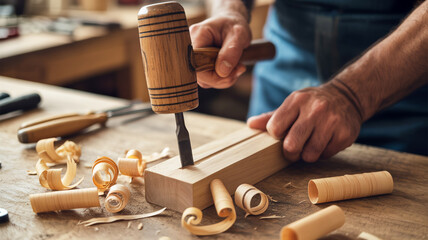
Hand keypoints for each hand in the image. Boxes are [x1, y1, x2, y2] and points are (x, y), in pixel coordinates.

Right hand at [189, 9, 250, 88]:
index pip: (196, 63)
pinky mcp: (199, 64)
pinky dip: (220, 79)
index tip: (231, 72)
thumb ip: (232, 51)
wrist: (231, 24)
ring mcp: (193, 57)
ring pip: (203, 79)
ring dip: (222, 79)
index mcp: (198, 35)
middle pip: (198, 74)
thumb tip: (222, 72)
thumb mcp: (239, 35)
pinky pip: (207, 79)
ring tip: (237, 68)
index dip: (211, 75)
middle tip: (239, 69)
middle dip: (220, 78)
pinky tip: (230, 70)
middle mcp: (191, 46)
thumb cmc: (234, 26)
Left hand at [247, 82, 362, 161]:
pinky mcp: (345, 134)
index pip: (274, 128)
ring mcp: (332, 122)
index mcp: (297, 100)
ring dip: (307, 154)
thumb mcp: (293, 103)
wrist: (347, 96)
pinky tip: (325, 141)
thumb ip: (271, 116)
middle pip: (291, 145)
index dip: (277, 135)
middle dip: (289, 152)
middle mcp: (315, 109)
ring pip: (309, 154)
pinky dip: (323, 153)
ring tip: (310, 144)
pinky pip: (325, 155)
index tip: (283, 134)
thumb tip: (250, 124)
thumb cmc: (312, 103)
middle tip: (293, 149)